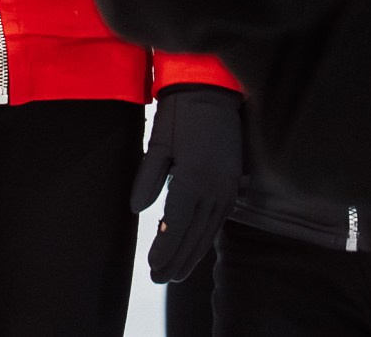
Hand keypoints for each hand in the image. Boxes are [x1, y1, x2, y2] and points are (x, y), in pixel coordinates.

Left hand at [131, 84, 241, 282]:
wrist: (212, 90)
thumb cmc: (179, 113)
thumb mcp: (158, 142)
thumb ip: (148, 178)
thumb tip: (138, 210)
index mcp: (193, 178)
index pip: (175, 224)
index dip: (164, 248)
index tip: (151, 267)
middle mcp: (214, 188)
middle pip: (194, 235)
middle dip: (177, 260)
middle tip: (160, 279)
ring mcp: (227, 187)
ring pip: (209, 231)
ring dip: (193, 254)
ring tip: (177, 274)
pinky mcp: (232, 183)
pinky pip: (219, 219)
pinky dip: (206, 237)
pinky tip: (196, 247)